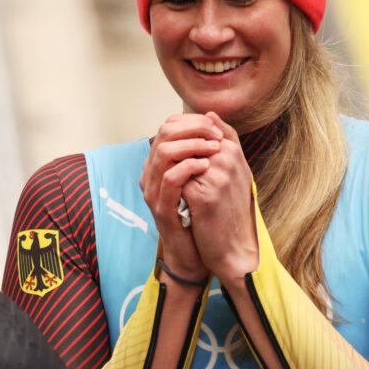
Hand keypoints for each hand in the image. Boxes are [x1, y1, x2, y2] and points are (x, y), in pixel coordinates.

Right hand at [140, 113, 221, 284]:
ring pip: (165, 153)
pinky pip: (171, 179)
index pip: (168, 128)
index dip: (191, 121)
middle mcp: (151, 174)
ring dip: (193, 145)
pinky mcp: (161, 208)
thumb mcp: (205, 175)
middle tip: (216, 134)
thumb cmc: (201, 213)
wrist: (196, 252)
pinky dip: (189, 167)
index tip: (215, 126)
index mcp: (159, 164)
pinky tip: (207, 166)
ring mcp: (153, 192)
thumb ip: (207, 147)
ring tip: (215, 148)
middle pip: (164, 134)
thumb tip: (214, 116)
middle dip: (193, 128)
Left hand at [183, 112, 258, 279]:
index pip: (199, 129)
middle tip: (180, 177)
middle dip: (176, 156)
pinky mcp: (203, 195)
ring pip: (178, 161)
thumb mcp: (235, 169)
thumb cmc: (232, 208)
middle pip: (186, 143)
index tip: (181, 158)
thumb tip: (210, 113)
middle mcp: (227, 158)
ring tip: (181, 190)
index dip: (184, 140)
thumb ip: (226, 138)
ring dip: (173, 172)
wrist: (234, 247)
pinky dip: (174, 190)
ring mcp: (216, 175)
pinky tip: (182, 202)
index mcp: (234, 149)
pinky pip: (176, 181)